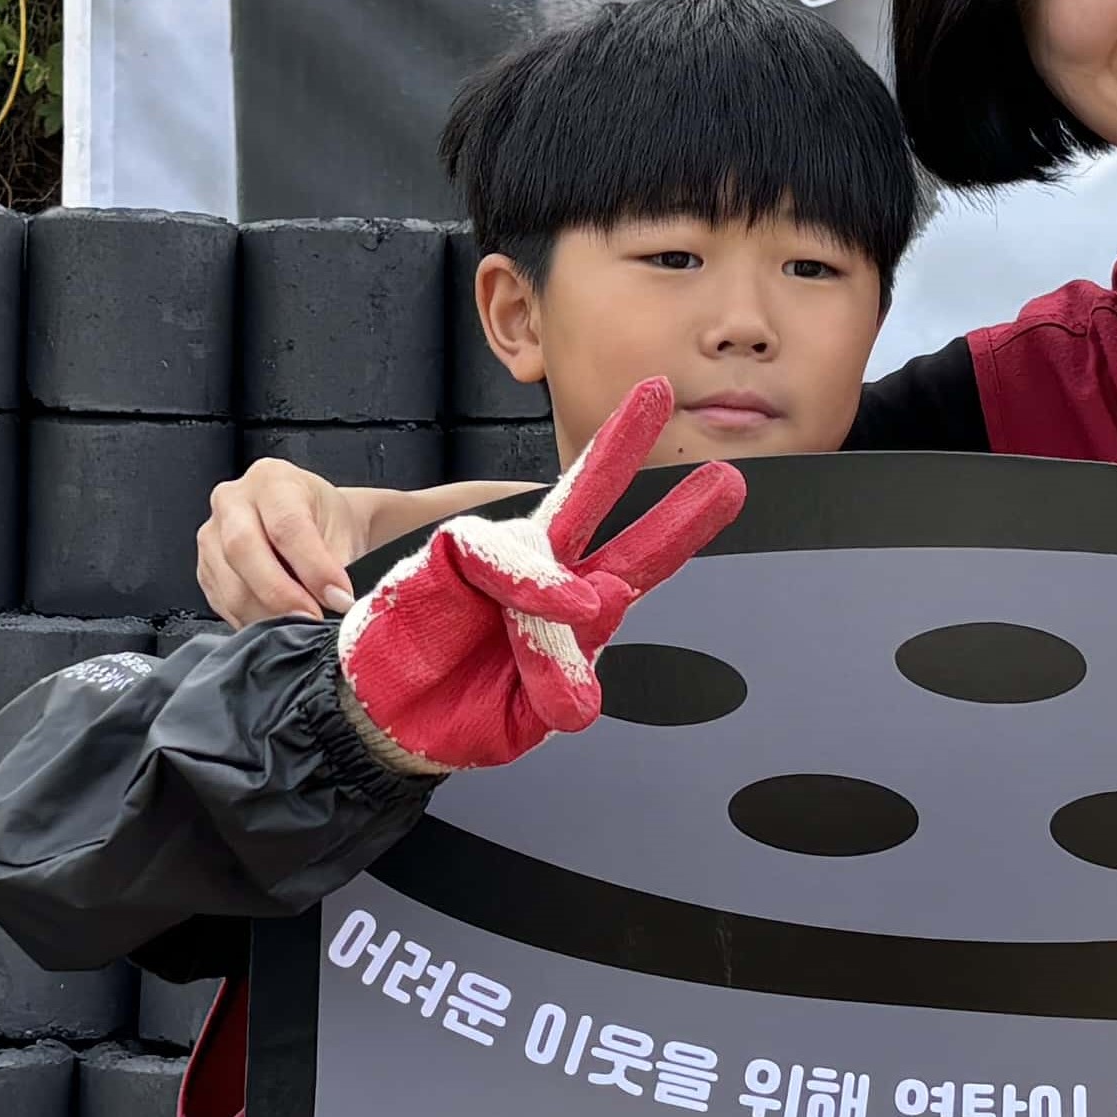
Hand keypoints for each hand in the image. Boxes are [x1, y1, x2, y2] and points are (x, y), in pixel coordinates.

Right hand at [203, 468, 549, 627]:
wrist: (325, 539)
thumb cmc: (365, 532)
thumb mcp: (404, 515)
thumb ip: (462, 505)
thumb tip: (536, 494)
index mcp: (278, 480)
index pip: (287, 520)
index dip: (313, 561)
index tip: (341, 597)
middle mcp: (236, 501)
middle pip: (242, 550)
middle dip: (281, 593)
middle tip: (316, 627)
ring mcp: (211, 540)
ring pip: (228, 584)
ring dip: (265, 617)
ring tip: (303, 641)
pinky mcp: (207, 576)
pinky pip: (220, 608)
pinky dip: (251, 628)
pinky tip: (284, 642)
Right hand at [336, 380, 744, 773]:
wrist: (389, 724)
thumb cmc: (459, 714)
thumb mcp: (524, 716)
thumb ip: (559, 683)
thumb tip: (596, 614)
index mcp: (573, 613)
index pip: (633, 560)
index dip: (678, 525)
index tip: (726, 484)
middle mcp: (541, 575)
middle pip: (591, 500)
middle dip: (625, 445)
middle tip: (662, 392)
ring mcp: (498, 561)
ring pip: (549, 524)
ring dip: (579, 541)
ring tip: (592, 609)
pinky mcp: (452, 553)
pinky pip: (498, 552)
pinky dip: (529, 580)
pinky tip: (558, 604)